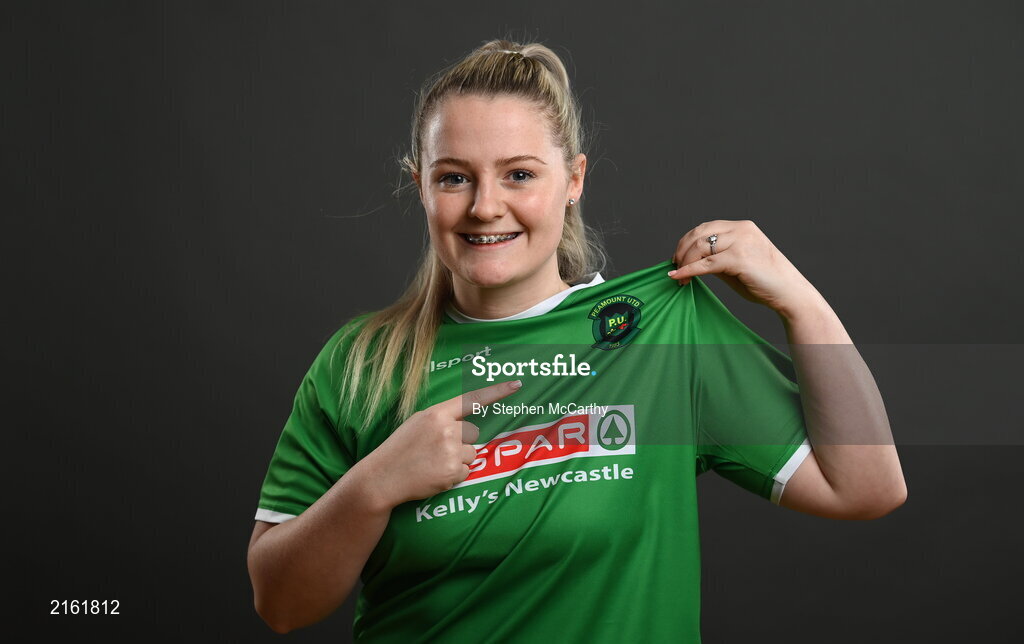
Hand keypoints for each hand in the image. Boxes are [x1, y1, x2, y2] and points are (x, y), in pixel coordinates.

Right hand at [362, 380, 521, 507]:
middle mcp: (447, 430)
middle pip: (473, 435)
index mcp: (437, 414)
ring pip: (471, 455)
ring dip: (458, 461)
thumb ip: (442, 420)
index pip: (472, 399)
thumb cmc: (400, 449)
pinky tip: (434, 475)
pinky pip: (465, 473)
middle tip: (436, 451)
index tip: (517, 384)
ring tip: (433, 463)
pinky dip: (453, 476)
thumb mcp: (417, 423)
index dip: (497, 392)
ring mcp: (451, 452)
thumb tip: (466, 425)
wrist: (382, 477)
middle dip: (460, 444)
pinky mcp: (452, 473)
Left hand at [667, 220, 817, 315]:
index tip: (677, 257)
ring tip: (679, 278)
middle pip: (699, 234)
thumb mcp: (736, 264)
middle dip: (682, 251)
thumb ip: (716, 258)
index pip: (705, 228)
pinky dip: (689, 271)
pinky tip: (679, 278)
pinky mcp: (739, 259)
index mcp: (742, 227)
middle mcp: (741, 230)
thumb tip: (691, 261)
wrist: (790, 293)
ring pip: (700, 247)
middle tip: (674, 267)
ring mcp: (741, 242)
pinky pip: (706, 264)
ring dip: (684, 262)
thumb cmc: (765, 282)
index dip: (686, 241)